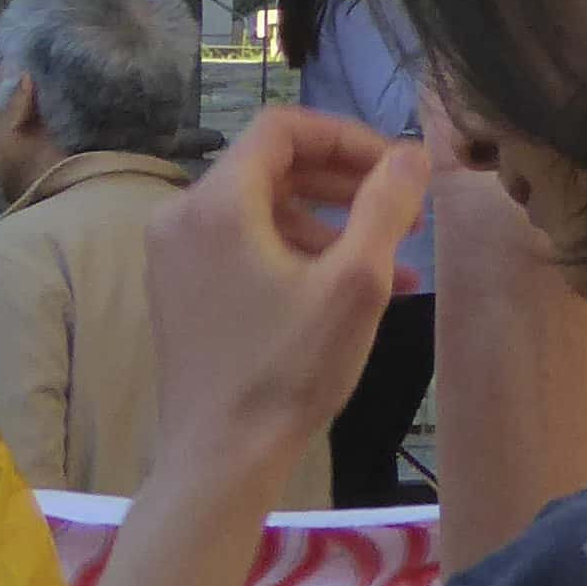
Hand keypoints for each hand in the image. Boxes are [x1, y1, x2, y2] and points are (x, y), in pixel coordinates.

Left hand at [146, 111, 422, 498]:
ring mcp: (175, 256)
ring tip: (392, 257)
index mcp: (216, 204)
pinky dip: (298, 249)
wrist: (221, 456)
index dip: (348, 136)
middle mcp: (182, 217)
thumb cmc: (289, 367)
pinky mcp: (180, 289)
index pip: (283, 128)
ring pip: (262, 206)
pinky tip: (350, 287)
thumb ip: (386, 205)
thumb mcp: (356, 282)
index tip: (399, 168)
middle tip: (404, 207)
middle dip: (346, 179)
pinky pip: (243, 243)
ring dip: (331, 219)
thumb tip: (412, 153)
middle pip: (273, 165)